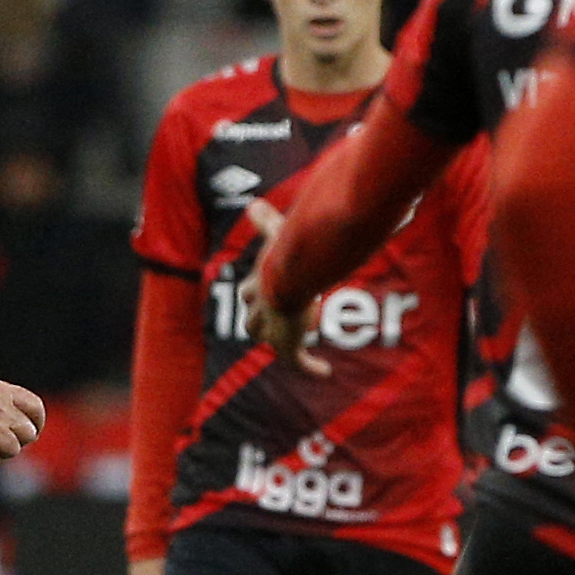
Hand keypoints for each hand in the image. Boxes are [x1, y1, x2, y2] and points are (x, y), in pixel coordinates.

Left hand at [237, 199, 329, 375]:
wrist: (289, 275)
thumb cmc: (283, 253)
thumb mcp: (277, 234)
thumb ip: (266, 221)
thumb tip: (253, 203)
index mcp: (257, 285)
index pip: (249, 293)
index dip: (254, 294)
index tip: (259, 294)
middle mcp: (261, 309)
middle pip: (251, 323)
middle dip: (259, 324)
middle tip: (274, 325)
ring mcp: (273, 330)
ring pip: (270, 342)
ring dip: (280, 344)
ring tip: (296, 347)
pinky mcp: (288, 345)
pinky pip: (298, 362)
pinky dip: (310, 367)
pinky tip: (324, 371)